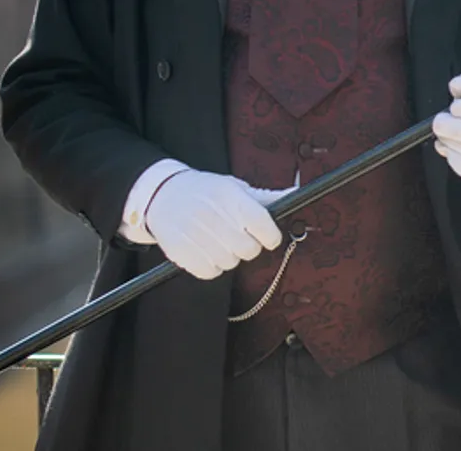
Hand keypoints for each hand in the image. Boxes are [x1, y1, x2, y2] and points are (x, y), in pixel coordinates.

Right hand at [145, 169, 282, 279]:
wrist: (164, 194)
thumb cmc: (207, 192)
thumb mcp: (235, 187)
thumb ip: (266, 197)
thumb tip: (296, 191)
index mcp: (230, 196)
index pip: (263, 225)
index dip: (270, 235)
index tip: (267, 235)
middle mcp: (212, 214)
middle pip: (249, 250)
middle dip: (248, 246)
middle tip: (237, 235)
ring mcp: (194, 234)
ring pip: (230, 263)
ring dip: (229, 255)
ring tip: (217, 238)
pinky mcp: (181, 252)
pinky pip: (210, 272)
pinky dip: (212, 266)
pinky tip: (205, 249)